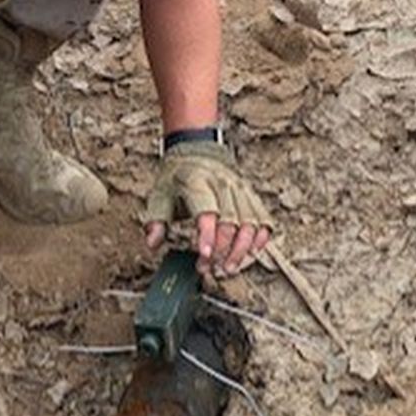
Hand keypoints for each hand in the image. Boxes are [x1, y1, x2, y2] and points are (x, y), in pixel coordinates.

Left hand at [143, 142, 272, 276]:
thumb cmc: (178, 175)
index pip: (207, 212)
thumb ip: (156, 221)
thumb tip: (152, 243)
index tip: (205, 255)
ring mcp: (240, 190)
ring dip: (242, 250)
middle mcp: (222, 186)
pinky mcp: (250, 196)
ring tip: (229, 268)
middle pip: (231, 223)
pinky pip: (263, 219)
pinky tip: (250, 252)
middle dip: (223, 251)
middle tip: (211, 268)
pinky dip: (260, 238)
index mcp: (197, 183)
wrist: (197, 147)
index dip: (207, 236)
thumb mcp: (160, 194)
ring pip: (250, 224)